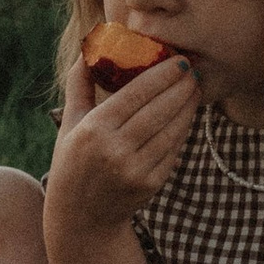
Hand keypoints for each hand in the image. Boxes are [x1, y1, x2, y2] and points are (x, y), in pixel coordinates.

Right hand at [46, 48, 198, 240]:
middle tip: (194, 70)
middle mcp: (115, 150)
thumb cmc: (73, 162)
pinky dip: (183, 131)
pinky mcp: (151, 184)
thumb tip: (90, 44)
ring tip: (195, 89)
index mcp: (93, 130)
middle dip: (181, 87)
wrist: (81, 218)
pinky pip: (174, 150)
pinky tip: (187, 115)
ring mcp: (135, 170)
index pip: (136, 94)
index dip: (162, 74)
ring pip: (172, 130)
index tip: (179, 60)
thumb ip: (80, 84)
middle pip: (159, 110)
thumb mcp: (69, 123)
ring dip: (188, 107)